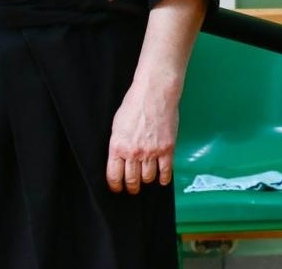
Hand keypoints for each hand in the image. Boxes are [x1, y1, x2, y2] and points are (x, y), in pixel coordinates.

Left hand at [106, 78, 179, 193]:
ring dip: (147, 180)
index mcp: (118, 147)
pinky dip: (164, 178)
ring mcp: (151, 152)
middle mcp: (133, 153)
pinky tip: (162, 180)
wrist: (155, 93)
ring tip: (147, 179)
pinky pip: (166, 171)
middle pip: (132, 180)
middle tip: (133, 189)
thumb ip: (118, 144)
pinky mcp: (167, 148)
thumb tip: (119, 158)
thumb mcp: (117, 125)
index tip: (118, 189)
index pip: (114, 176)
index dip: (116, 186)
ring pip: (148, 177)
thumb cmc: (135, 104)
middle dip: (132, 187)